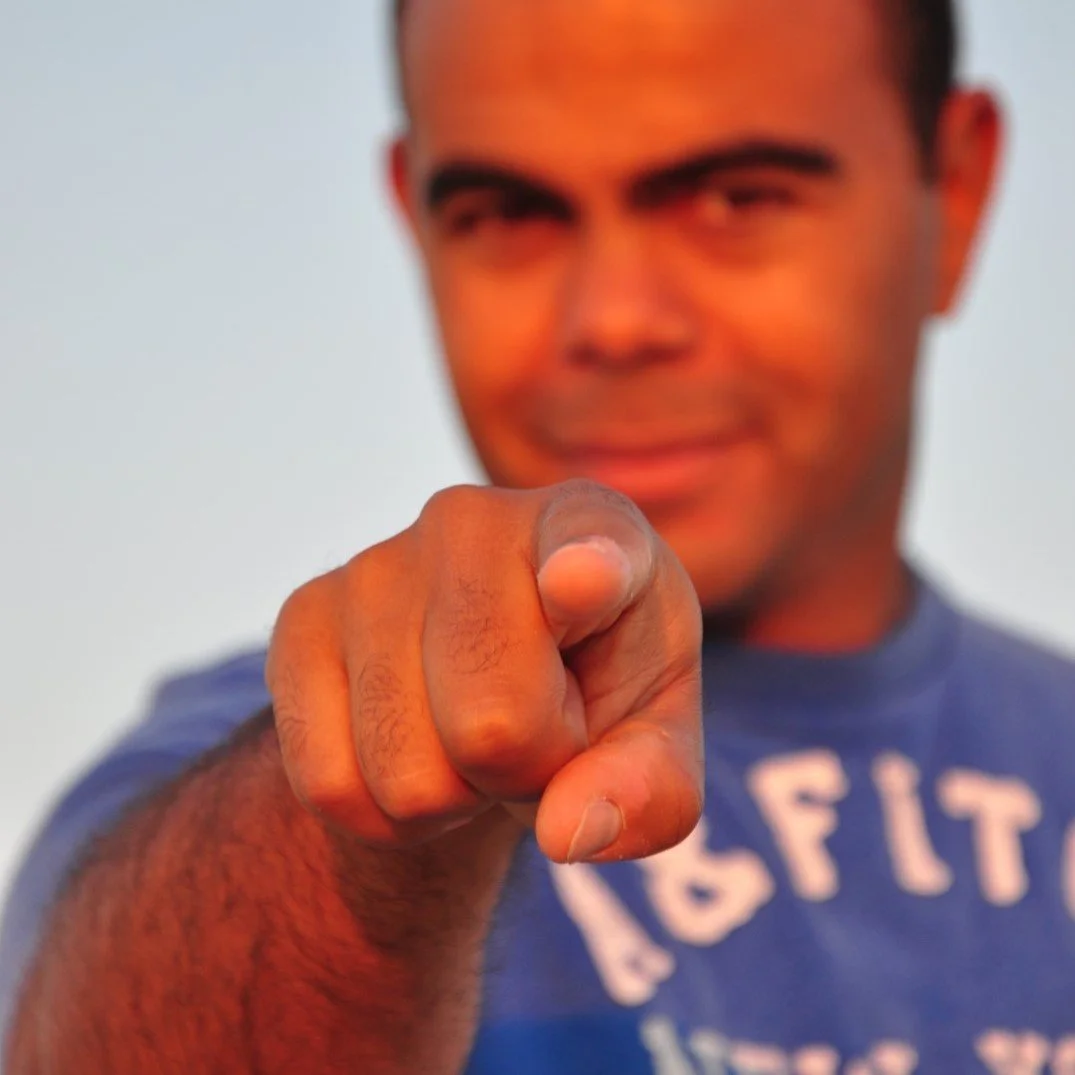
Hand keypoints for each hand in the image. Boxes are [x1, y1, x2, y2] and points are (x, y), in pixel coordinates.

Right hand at [266, 480, 703, 863]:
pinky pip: (327, 783)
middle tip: (535, 736)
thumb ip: (650, 790)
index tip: (581, 581)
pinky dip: (380, 815)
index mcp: (591, 528)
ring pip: (404, 773)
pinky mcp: (302, 616)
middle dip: (524, 773)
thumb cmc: (591, 688)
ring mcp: (377, 563)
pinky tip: (413, 753)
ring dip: (452, 798)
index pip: (588, 541)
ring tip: (472, 738)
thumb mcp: (653, 739)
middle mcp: (474, 522)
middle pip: (494, 724)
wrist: (488, 669)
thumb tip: (571, 830)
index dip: (587, 568)